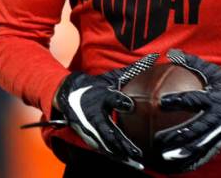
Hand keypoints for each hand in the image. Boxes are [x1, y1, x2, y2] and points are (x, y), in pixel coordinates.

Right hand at [55, 53, 158, 169]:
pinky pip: (106, 148)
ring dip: (121, 154)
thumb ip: (132, 70)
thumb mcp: (110, 78)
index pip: (110, 98)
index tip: (130, 105)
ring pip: (107, 144)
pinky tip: (130, 163)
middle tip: (138, 152)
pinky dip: (117, 156)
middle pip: (108, 130)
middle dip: (123, 142)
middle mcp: (93, 115)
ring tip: (137, 162)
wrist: (67, 96)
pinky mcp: (91, 136)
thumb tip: (153, 58)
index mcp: (98, 97)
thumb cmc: (93, 87)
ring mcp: (90, 128)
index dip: (119, 101)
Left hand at [154, 49, 220, 172]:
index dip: (178, 100)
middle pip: (195, 128)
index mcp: (215, 98)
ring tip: (167, 157)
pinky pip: (210, 151)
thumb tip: (172, 52)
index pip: (193, 99)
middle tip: (157, 139)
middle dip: (176, 135)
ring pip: (201, 143)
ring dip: (184, 151)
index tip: (162, 102)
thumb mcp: (215, 71)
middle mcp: (218, 116)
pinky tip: (186, 166)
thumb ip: (193, 62)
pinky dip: (198, 159)